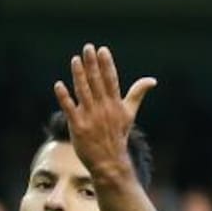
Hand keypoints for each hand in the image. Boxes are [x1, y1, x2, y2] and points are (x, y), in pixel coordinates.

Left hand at [53, 43, 156, 178]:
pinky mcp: (78, 127)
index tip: (102, 50)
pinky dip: (64, 97)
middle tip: (87, 48)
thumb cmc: (118, 136)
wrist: (109, 162)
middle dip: (92, 65)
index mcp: (115, 104)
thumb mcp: (129, 114)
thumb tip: (152, 80)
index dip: (106, 65)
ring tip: (75, 60)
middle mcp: (103, 109)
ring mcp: (90, 118)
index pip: (111, 80)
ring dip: (79, 75)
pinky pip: (69, 109)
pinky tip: (59, 85)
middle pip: (97, 82)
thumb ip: (137, 94)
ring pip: (83, 92)